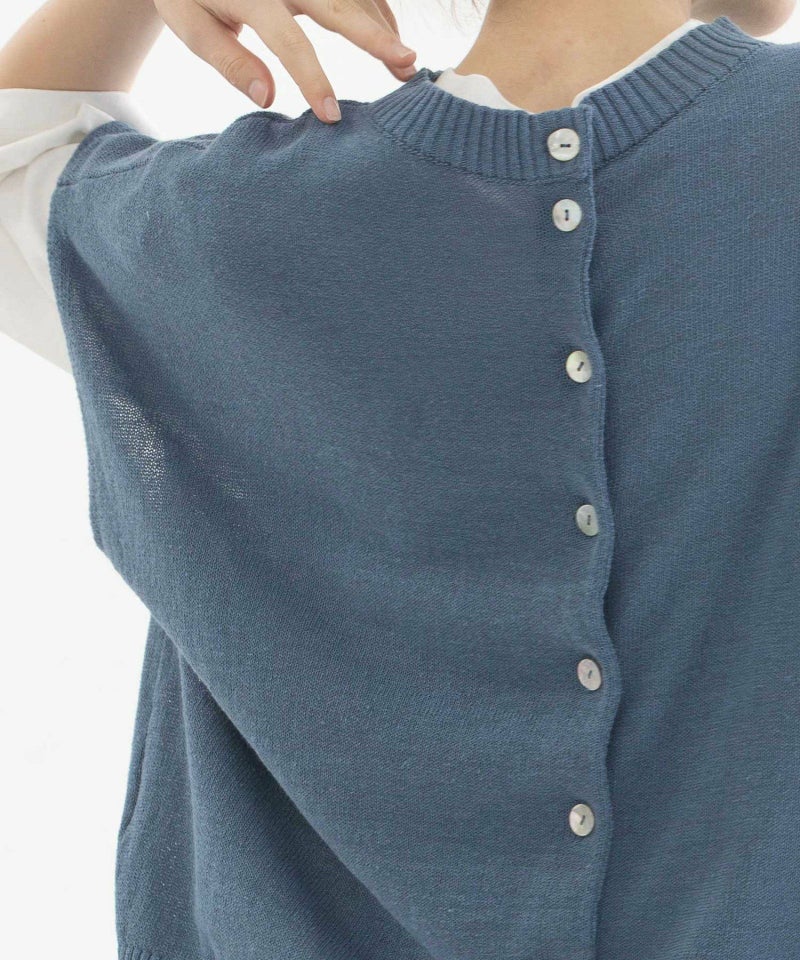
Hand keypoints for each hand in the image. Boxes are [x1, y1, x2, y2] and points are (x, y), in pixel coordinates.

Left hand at [153, 0, 416, 123]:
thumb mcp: (190, 24)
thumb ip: (227, 59)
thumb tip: (266, 97)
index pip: (288, 40)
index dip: (312, 79)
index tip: (330, 116)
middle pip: (337, 3)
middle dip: (374, 36)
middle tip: (406, 66)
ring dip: (383, 26)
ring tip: (407, 67)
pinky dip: (377, 9)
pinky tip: (391, 38)